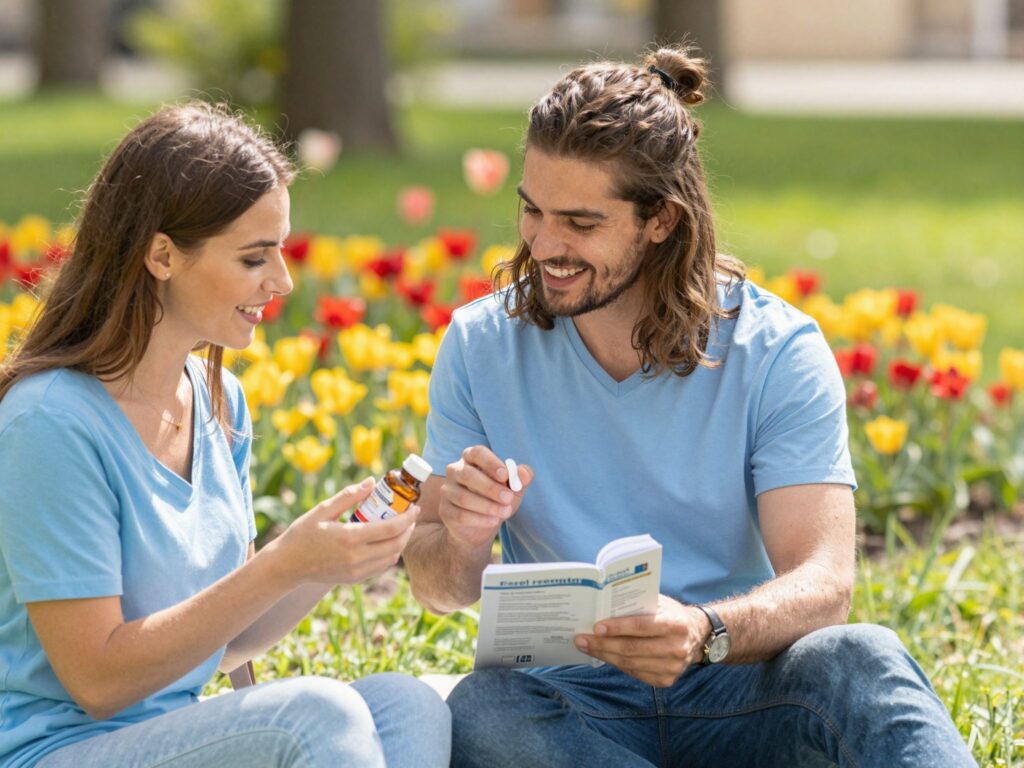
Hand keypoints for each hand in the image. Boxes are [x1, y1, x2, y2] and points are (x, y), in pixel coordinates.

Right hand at [267, 477, 418, 585]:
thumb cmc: (302, 534)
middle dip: (409, 529)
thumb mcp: (322, 510)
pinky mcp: (355, 579)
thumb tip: (371, 482)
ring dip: (401, 542)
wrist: (287, 566)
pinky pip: (381, 567)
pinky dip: (390, 554)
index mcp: (349, 538)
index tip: (414, 506)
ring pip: (392, 558)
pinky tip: (386, 541)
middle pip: (396, 544)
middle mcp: (356, 558)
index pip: (390, 528)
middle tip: (411, 515)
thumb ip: (348, 496)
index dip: (407, 517)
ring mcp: (357, 571)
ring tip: (401, 526)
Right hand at [439, 446, 532, 548]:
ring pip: (463, 497)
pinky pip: (460, 515)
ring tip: (506, 512)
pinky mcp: (445, 510)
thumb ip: (521, 478)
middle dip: (490, 487)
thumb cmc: (498, 498)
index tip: (505, 476)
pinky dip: (480, 519)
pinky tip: (494, 521)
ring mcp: (448, 491)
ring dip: (487, 506)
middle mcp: (455, 471)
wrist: (482, 525)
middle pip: (468, 474)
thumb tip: (523, 473)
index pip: (477, 453)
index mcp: (471, 458)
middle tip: (508, 498)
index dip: (491, 463)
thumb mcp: (514, 488)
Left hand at [574, 595, 710, 687]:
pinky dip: (616, 664)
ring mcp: (673, 667)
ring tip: (586, 647)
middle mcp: (676, 647)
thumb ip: (638, 604)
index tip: (596, 627)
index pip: (642, 626)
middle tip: (581, 639)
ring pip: (630, 664)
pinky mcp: (667, 680)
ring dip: (604, 656)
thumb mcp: (660, 603)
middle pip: (632, 648)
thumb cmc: (670, 614)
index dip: (618, 627)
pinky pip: (635, 673)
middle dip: (603, 644)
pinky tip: (603, 656)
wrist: (697, 636)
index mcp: (676, 624)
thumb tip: (604, 605)